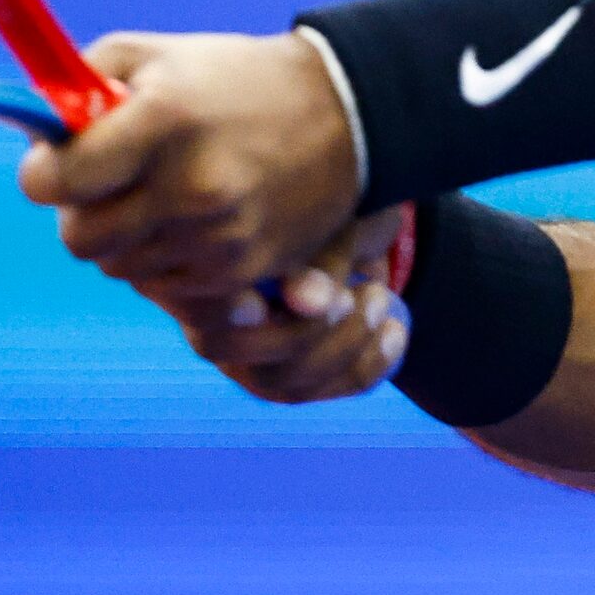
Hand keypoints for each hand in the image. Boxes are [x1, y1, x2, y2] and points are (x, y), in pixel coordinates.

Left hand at [19, 31, 361, 301]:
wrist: (345, 115)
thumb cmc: (233, 78)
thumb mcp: (155, 55)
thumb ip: (80, 83)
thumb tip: (32, 129)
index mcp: (162, 121)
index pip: (55, 181)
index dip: (44, 172)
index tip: (57, 162)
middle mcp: (189, 185)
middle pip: (78, 238)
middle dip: (80, 211)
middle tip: (110, 181)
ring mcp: (216, 235)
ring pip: (118, 267)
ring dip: (125, 237)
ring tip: (163, 193)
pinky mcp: (239, 272)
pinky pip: (164, 287)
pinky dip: (165, 260)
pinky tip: (194, 220)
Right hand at [170, 208, 411, 404]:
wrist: (354, 214)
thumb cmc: (322, 203)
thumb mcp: (321, 217)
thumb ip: (309, 257)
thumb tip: (307, 302)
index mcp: (202, 274)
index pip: (197, 309)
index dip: (226, 313)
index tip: (267, 303)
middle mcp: (215, 325)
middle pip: (237, 355)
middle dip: (303, 332)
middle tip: (352, 293)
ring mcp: (252, 360)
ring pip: (284, 384)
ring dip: (344, 347)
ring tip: (381, 298)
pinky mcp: (297, 379)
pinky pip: (326, 391)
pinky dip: (370, 366)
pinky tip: (397, 331)